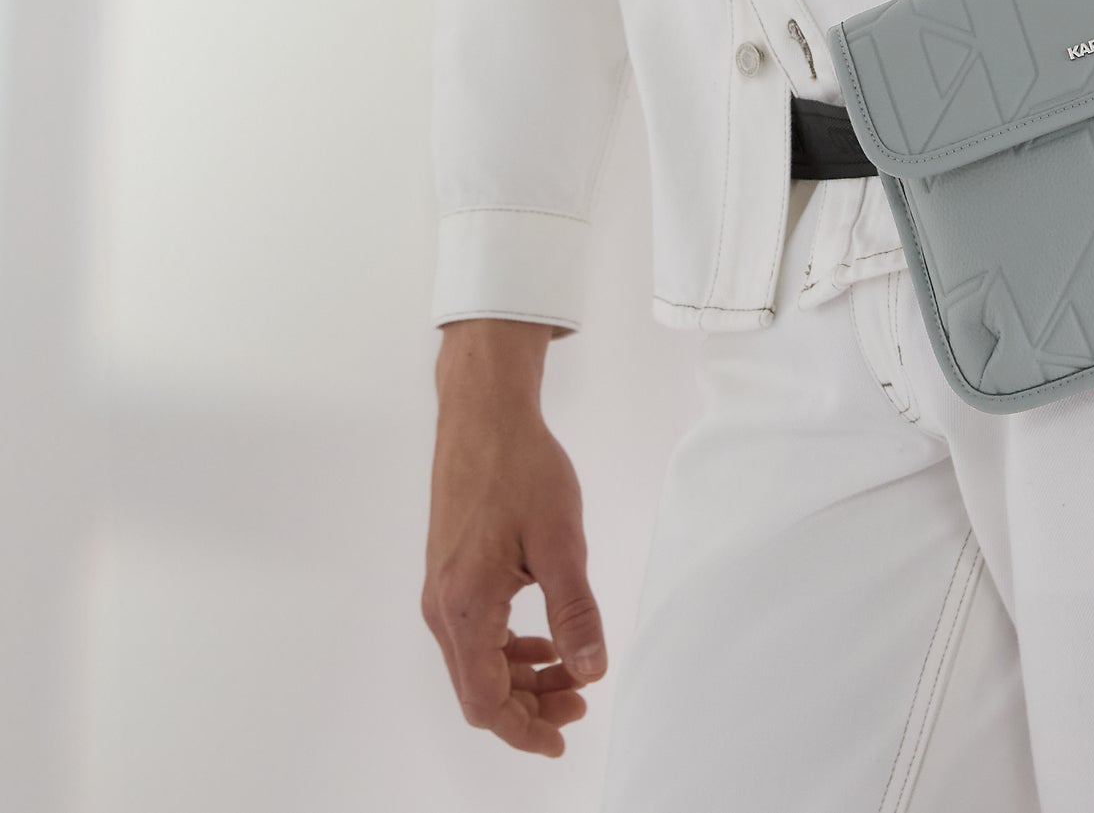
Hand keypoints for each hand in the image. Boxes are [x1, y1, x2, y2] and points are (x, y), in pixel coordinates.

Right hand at [422, 321, 607, 756]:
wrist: (483, 414)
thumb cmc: (521, 468)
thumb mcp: (561, 541)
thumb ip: (575, 612)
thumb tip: (591, 669)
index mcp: (465, 607)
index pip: (487, 700)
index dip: (525, 730)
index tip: (563, 738)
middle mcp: (442, 608)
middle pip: (479, 689)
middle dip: (530, 706)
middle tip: (580, 701)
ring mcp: (441, 591)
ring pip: (477, 663)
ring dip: (521, 678)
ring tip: (571, 673)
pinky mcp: (449, 574)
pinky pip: (475, 634)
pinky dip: (509, 649)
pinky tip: (543, 640)